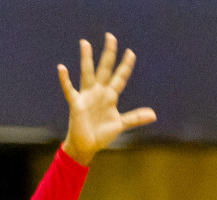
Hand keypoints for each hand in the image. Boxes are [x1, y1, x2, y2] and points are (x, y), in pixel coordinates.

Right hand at [58, 34, 156, 164]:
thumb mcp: (120, 124)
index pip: (120, 77)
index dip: (126, 66)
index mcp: (110, 96)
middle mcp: (99, 92)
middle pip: (105, 68)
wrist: (86, 146)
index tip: (131, 52)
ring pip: (87, 73)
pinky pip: (69, 90)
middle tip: (111, 36)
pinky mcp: (76, 104)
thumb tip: (154, 115)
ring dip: (86, 59)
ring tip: (85, 43)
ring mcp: (87, 96)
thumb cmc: (101, 134)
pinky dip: (65, 80)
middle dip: (109, 53)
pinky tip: (62, 68)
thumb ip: (135, 118)